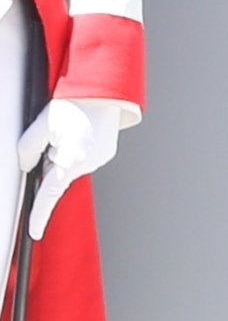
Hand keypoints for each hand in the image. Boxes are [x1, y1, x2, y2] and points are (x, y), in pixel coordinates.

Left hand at [17, 99, 114, 241]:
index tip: (34, 232)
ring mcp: (100, 157)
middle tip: (51, 138)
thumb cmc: (76, 103)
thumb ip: (27, 150)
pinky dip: (75, 149)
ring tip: (66, 129)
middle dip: (48, 164)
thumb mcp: (41, 125)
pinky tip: (77, 131)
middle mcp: (89, 163)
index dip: (38, 216)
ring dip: (61, 154)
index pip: (48, 195)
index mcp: (72, 160)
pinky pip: (83, 158)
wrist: (104, 88)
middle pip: (56, 175)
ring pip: (69, 166)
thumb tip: (27, 166)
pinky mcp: (106, 151)